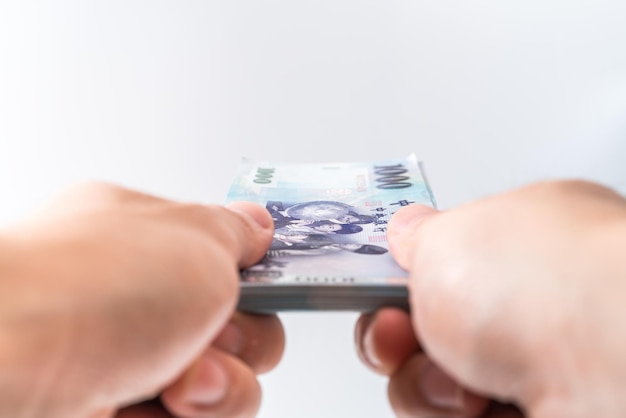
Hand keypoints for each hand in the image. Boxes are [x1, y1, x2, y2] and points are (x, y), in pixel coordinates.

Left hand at [0, 182, 284, 417]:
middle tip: (212, 338)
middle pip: (239, 333)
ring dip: (214, 392)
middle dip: (243, 345)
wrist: (0, 365)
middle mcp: (142, 299)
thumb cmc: (90, 287)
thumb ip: (238, 231)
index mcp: (155, 240)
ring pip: (218, 389)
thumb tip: (259, 223)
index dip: (262, 286)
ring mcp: (128, 358)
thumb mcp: (195, 236)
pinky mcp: (114, 411)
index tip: (267, 296)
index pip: (235, 265)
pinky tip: (137, 408)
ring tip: (174, 383)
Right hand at [355, 181, 625, 417]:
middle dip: (392, 337)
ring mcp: (527, 363)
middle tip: (395, 334)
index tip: (373, 291)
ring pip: (430, 381)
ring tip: (455, 378)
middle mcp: (520, 303)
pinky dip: (448, 415)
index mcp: (509, 242)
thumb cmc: (540, 285)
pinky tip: (477, 406)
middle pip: (423, 327)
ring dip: (422, 383)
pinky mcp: (528, 413)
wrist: (608, 367)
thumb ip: (416, 234)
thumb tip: (404, 229)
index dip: (395, 280)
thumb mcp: (445, 237)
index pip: (436, 263)